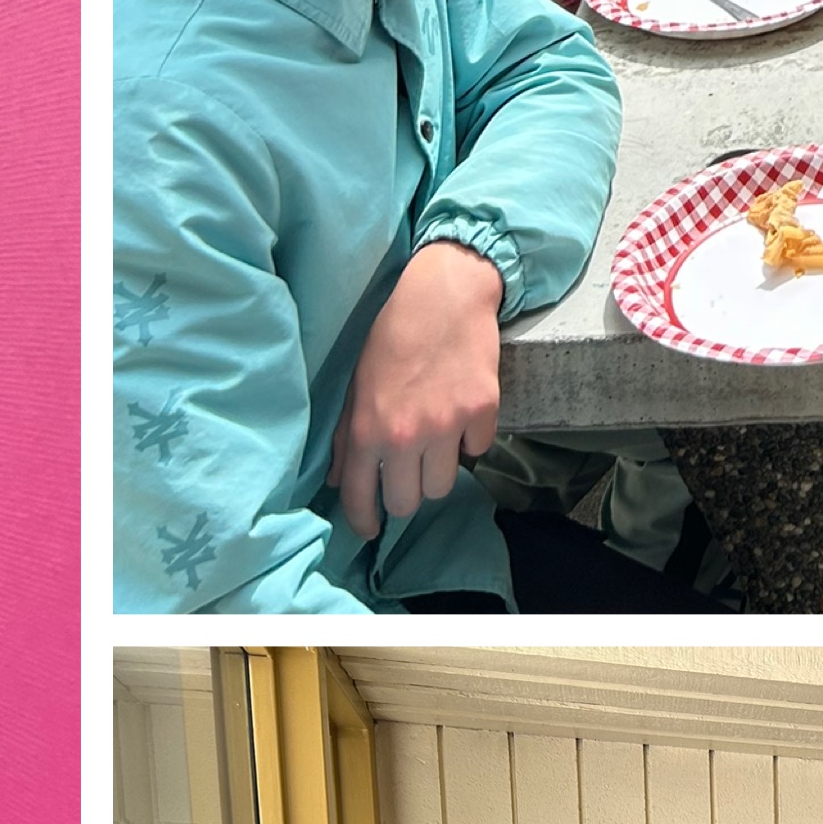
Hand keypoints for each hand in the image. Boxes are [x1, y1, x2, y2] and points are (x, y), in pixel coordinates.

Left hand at [332, 240, 504, 542]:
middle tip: (405, 474)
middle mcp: (406, 434)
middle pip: (408, 502)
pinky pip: (476, 452)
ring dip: (437, 471)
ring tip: (433, 441)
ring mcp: (447, 426)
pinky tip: (459, 413)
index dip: (365, 520)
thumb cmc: (392, 336)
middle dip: (404, 494)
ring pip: (444, 486)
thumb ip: (346, 436)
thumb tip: (340, 481)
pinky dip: (468, 441)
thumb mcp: (356, 383)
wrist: (445, 295)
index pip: (362, 498)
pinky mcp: (482, 413)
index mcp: (367, 428)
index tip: (370, 528)